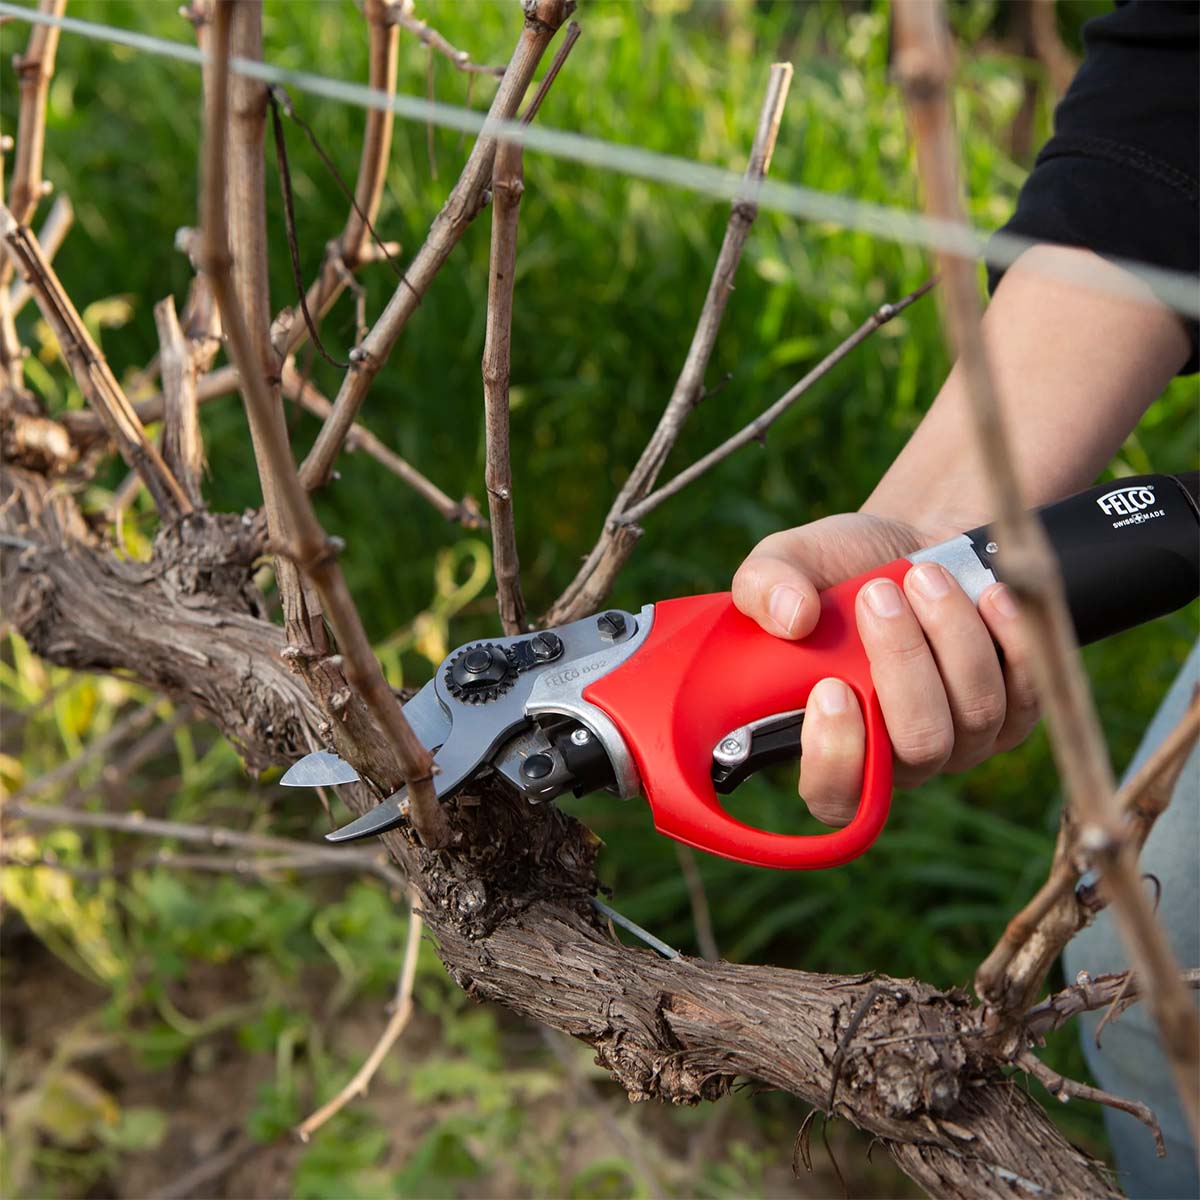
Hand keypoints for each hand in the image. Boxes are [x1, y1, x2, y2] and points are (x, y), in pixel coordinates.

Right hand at [731, 513, 1039, 825]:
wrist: (909, 545)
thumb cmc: (839, 568)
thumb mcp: (784, 564)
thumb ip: (763, 587)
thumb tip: (791, 618)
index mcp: (831, 742)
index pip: (836, 797)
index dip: (836, 759)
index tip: (829, 688)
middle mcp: (899, 757)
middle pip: (919, 747)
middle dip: (903, 665)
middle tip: (879, 594)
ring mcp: (963, 740)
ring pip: (974, 712)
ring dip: (952, 635)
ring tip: (925, 574)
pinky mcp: (1016, 711)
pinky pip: (1026, 690)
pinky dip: (1010, 636)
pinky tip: (986, 593)